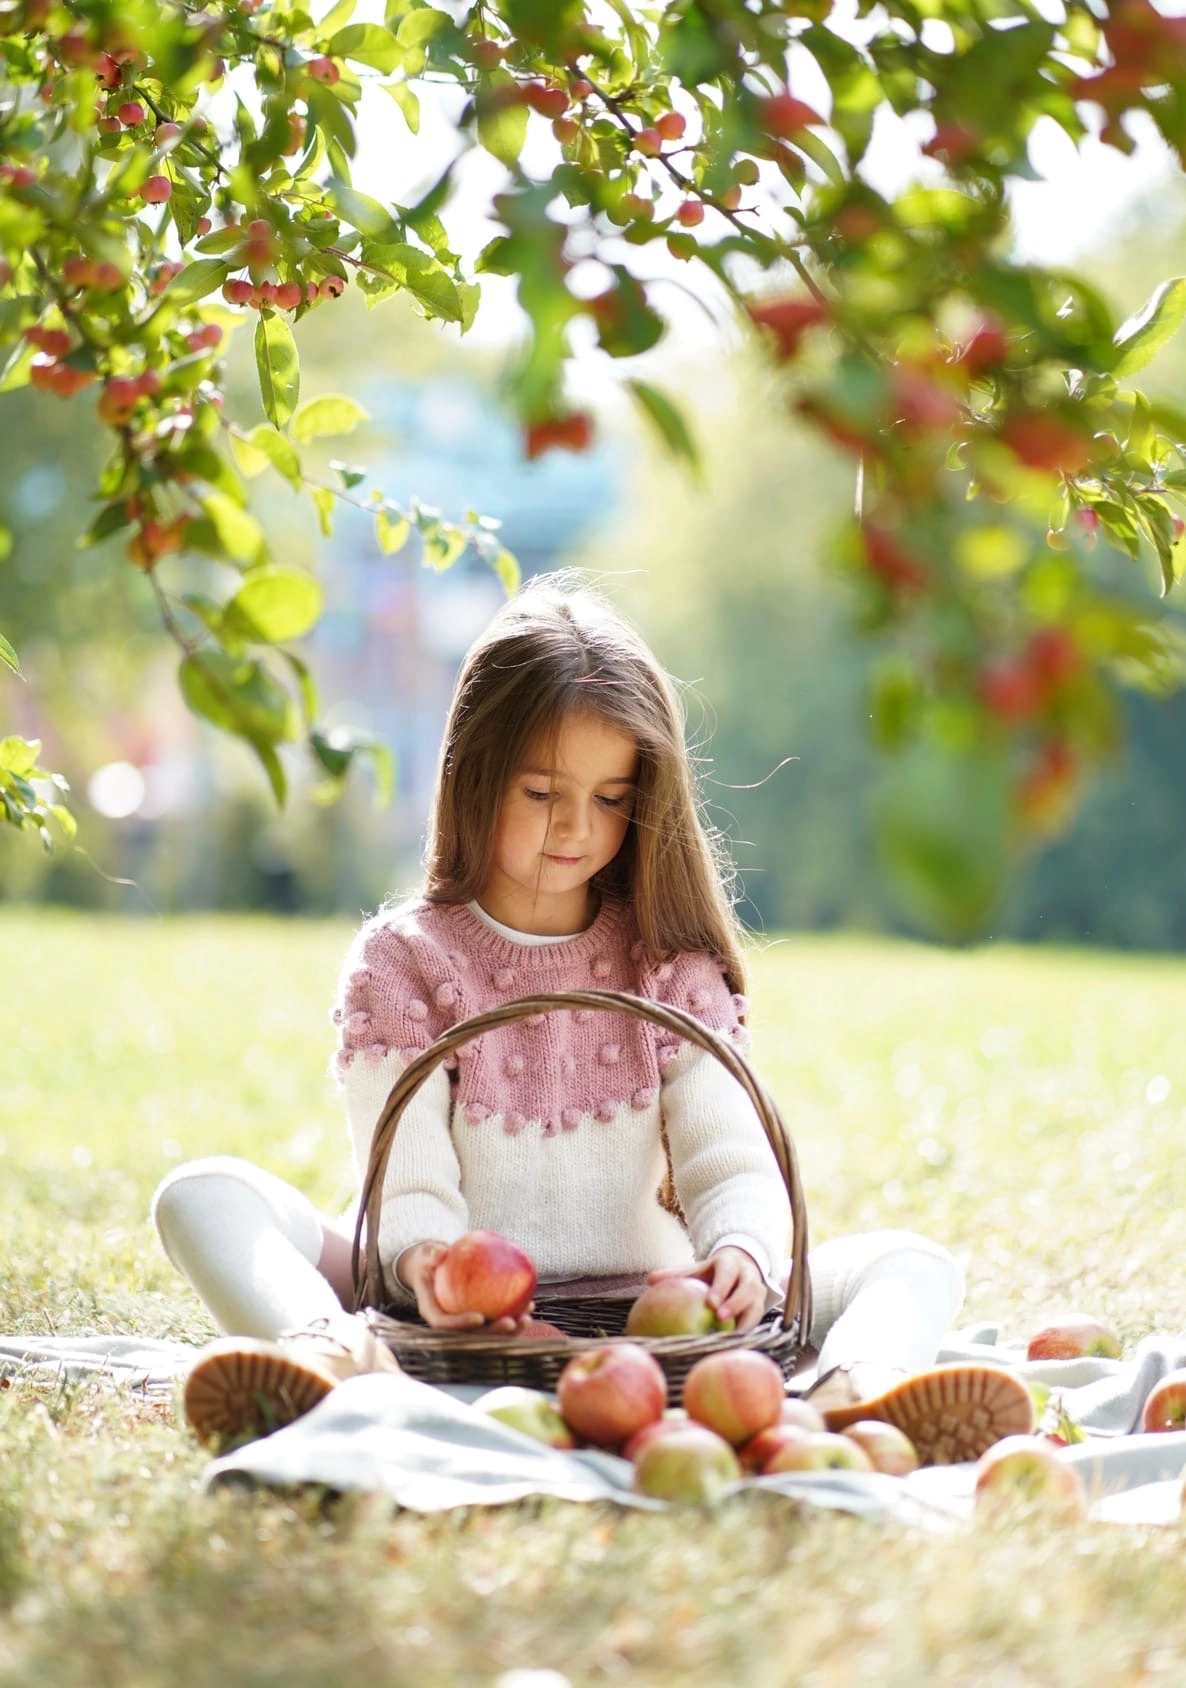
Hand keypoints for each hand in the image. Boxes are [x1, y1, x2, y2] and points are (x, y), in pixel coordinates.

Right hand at [396, 1241, 534, 1332]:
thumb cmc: (430, 1260)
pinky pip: (497, 1319)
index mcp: (432, 1312)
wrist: (433, 1269)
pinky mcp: (479, 1318)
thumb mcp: (426, 1254)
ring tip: (527, 1319)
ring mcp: (465, 1323)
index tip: (480, 1317)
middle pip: (471, 1335)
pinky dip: (514, 1315)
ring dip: (509, 1331)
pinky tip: (530, 1306)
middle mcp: (449, 1324)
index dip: (462, 1324)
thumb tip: (439, 1252)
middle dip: (493, 1333)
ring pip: (488, 1333)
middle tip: (511, 1323)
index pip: (445, 1324)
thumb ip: (431, 1254)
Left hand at [647, 1246, 767, 1332]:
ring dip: (745, 1324)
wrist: (741, 1268)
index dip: (721, 1288)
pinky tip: (732, 1348)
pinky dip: (746, 1335)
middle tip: (720, 1319)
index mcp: (732, 1264)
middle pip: (747, 1291)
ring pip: (756, 1309)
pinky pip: (756, 1323)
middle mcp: (749, 1277)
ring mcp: (758, 1294)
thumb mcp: (698, 1269)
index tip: (711, 1304)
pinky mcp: (761, 1310)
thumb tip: (650, 1280)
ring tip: (730, 1340)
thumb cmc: (714, 1272)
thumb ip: (677, 1274)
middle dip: (735, 1305)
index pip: (728, 1274)